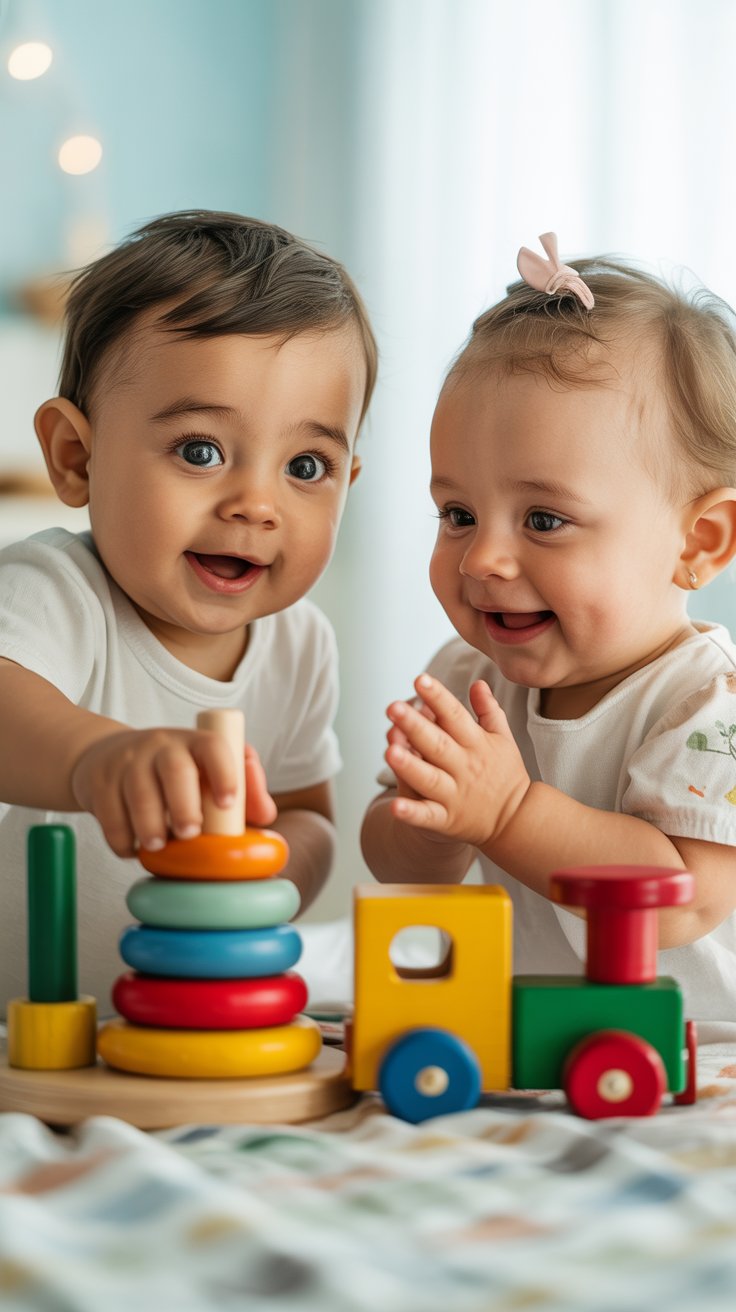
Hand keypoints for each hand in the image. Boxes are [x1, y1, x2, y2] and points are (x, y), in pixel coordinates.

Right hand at [71, 728, 276, 857]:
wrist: (104, 756)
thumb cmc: (174, 773)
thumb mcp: (206, 770)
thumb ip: (244, 790)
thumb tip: (264, 816)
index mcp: (194, 742)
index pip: (212, 747)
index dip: (224, 773)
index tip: (228, 803)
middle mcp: (161, 745)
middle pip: (175, 771)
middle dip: (184, 806)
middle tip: (190, 834)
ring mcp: (127, 761)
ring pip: (138, 793)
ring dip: (149, 825)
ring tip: (158, 846)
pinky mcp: (98, 782)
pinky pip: (108, 814)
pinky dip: (122, 839)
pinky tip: (133, 849)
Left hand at [385, 674, 530, 848]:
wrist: (517, 820)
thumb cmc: (505, 775)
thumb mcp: (503, 738)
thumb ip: (488, 710)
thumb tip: (479, 682)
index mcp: (476, 744)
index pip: (455, 716)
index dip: (438, 697)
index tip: (420, 679)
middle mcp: (464, 768)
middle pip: (437, 744)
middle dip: (415, 726)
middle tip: (393, 708)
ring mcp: (454, 795)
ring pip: (429, 778)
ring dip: (409, 765)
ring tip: (390, 750)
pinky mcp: (446, 819)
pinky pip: (427, 816)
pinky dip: (412, 813)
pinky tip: (396, 806)